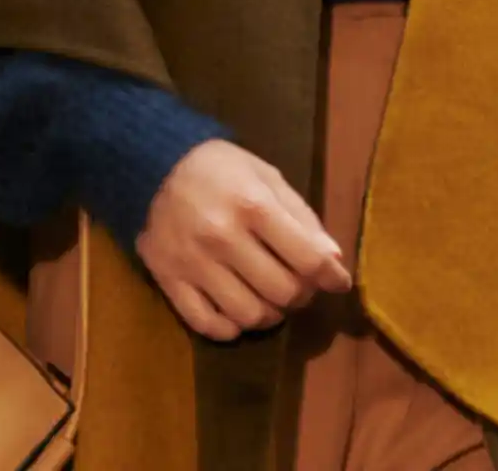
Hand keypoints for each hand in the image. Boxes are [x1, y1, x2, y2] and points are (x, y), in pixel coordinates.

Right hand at [136, 140, 351, 342]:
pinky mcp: (168, 282)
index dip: (331, 277)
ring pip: (247, 314)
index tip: (341, 283)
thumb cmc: (224, 170)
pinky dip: (231, 328)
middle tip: (304, 288)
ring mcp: (194, 264)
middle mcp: (224, 238)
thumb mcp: (269, 178)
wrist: (157, 168)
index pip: (305, 257)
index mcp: (255, 206)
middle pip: (280, 290)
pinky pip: (206, 323)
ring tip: (275, 302)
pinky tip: (241, 315)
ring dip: (271, 315)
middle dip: (302, 295)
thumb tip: (333, 259)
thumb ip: (301, 217)